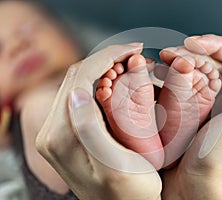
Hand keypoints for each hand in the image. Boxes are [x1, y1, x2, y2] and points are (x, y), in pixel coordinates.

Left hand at [36, 43, 161, 199]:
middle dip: (107, 58)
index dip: (108, 57)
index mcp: (62, 137)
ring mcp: (58, 130)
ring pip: (79, 83)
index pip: (81, 79)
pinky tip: (118, 80)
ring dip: (104, 68)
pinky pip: (81, 95)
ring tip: (130, 64)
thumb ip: (89, 131)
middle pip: (77, 77)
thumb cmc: (129, 194)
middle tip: (135, 54)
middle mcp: (52, 131)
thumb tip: (75, 93)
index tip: (134, 49)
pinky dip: (100, 81)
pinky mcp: (67, 131)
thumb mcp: (115, 167)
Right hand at [160, 35, 221, 198]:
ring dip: (182, 61)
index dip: (218, 45)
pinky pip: (188, 85)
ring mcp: (216, 103)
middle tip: (171, 51)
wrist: (197, 183)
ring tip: (164, 59)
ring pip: (200, 70)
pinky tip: (164, 73)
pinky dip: (176, 76)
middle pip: (217, 61)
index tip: (194, 43)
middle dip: (194, 52)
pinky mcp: (197, 110)